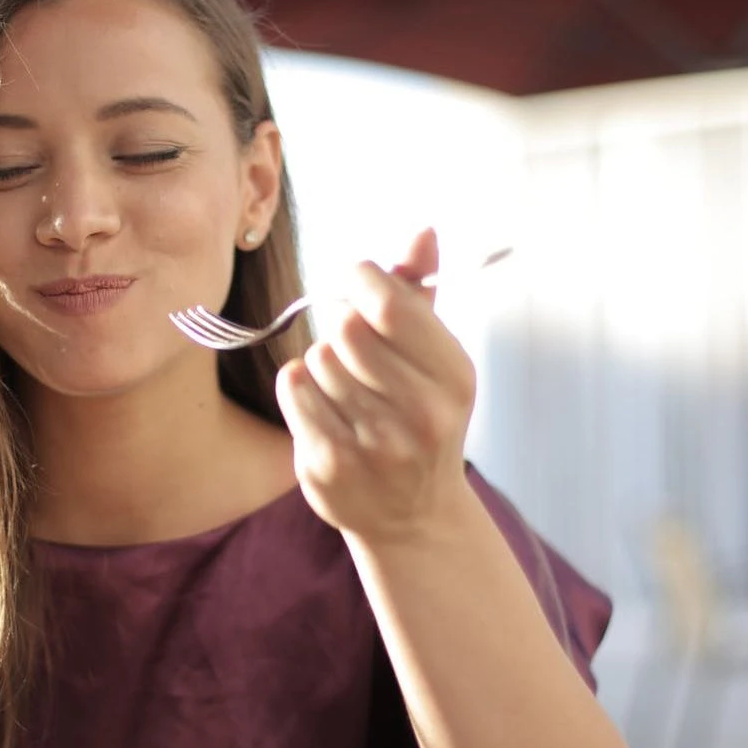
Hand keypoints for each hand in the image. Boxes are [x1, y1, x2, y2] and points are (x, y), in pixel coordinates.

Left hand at [275, 227, 476, 544]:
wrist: (413, 516)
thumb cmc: (420, 416)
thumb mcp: (435, 357)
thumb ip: (421, 292)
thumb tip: (423, 231)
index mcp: (453, 377)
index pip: (389, 304)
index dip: (360, 279)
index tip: (354, 281)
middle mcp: (421, 414)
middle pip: (345, 329)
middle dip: (342, 326)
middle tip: (352, 346)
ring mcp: (374, 444)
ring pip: (316, 358)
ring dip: (323, 363)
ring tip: (347, 389)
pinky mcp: (329, 465)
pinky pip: (294, 388)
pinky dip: (301, 388)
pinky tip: (325, 409)